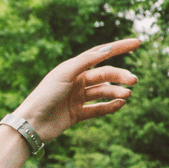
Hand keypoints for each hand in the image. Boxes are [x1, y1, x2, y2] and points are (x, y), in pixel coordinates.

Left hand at [14, 38, 140, 142]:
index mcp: (72, 68)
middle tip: (134, 80)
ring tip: (127, 95)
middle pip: (104, 75)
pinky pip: (97, 109)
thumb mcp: (65, 74)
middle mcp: (75, 82)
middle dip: (120, 76)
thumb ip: (85, 62)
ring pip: (102, 92)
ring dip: (116, 92)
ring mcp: (76, 98)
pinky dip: (109, 107)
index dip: (118, 48)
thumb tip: (106, 50)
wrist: (31, 124)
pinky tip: (121, 104)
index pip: (100, 54)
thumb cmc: (44, 95)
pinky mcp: (76, 114)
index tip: (137, 43)